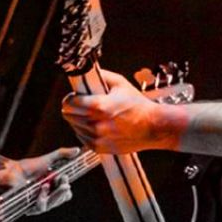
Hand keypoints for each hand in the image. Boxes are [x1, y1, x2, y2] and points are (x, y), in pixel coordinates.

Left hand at [0, 147, 78, 213]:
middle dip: (63, 190)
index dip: (67, 186)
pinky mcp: (29, 208)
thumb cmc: (29, 166)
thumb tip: (77, 150)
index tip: (64, 176)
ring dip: (54, 194)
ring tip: (48, 184)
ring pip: (52, 204)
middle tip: (62, 180)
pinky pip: (40, 207)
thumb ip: (62, 154)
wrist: (12, 170)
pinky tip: (43, 188)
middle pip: (62, 199)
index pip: (66, 194)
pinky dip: (43, 197)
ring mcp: (39, 204)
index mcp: (54, 189)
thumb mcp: (48, 159)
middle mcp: (48, 198)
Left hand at [62, 68, 180, 153]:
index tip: (73, 97)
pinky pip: (82, 138)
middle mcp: (97, 124)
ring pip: (74, 127)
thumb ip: (101, 76)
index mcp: (99, 106)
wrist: (152, 127)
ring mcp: (98, 137)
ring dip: (78, 120)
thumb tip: (87, 73)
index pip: (70, 103)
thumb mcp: (120, 83)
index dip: (70, 98)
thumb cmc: (138, 106)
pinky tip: (95, 125)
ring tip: (91, 115)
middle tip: (80, 105)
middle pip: (69, 115)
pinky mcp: (100, 148)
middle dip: (72, 108)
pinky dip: (84, 132)